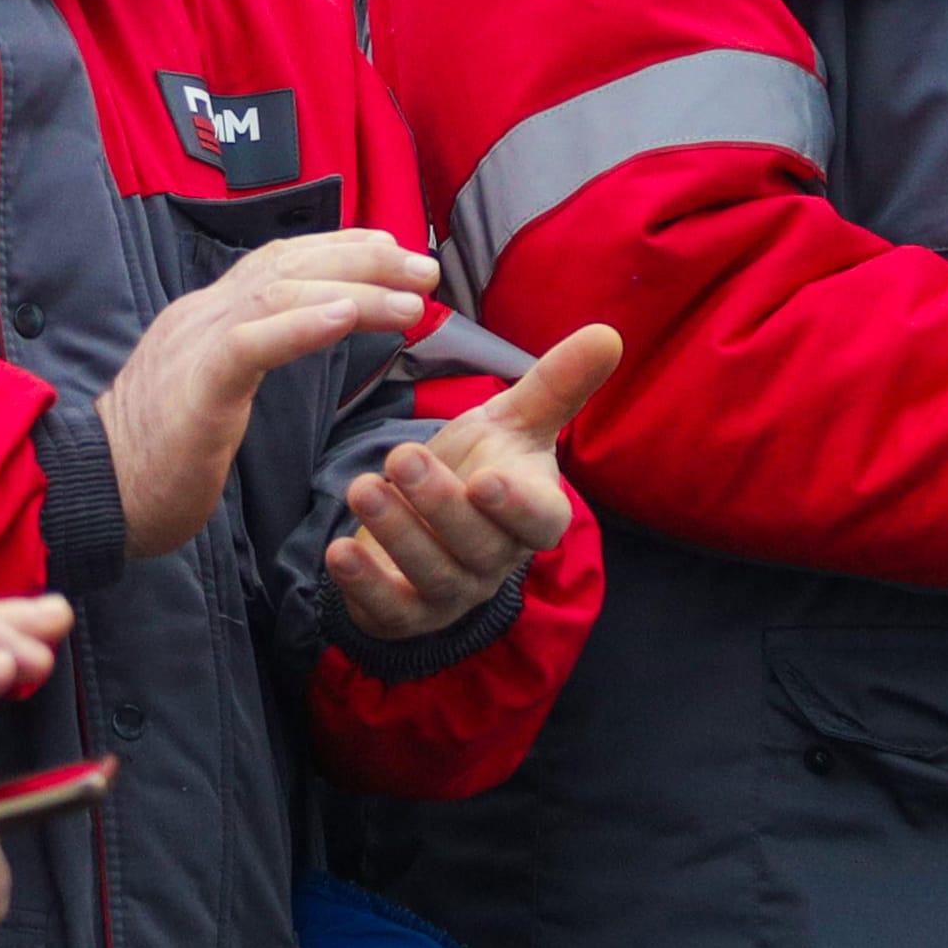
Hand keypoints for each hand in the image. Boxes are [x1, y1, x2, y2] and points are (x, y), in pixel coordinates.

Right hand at [103, 233, 440, 560]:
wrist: (84, 494)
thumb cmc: (150, 462)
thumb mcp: (206, 396)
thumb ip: (242, 361)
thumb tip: (290, 341)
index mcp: (203, 319)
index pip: (279, 263)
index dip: (340, 249)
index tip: (394, 250)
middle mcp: (200, 316)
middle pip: (291, 265)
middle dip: (365, 259)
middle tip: (425, 269)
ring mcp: (193, 345)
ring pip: (282, 294)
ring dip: (355, 290)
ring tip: (411, 300)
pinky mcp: (195, 387)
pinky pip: (252, 344)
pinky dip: (303, 325)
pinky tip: (348, 317)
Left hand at [329, 323, 621, 640]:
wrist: (427, 519)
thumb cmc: (481, 464)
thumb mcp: (513, 422)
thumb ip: (557, 384)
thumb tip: (609, 333)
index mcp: (533, 515)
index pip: (540, 521)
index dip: (517, 506)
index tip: (487, 479)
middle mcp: (496, 560)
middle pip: (477, 544)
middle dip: (438, 504)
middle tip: (401, 456)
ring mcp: (452, 593)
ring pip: (432, 575)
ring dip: (396, 534)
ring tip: (360, 488)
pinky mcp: (406, 614)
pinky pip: (390, 611)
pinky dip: (364, 585)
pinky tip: (338, 552)